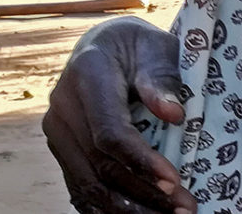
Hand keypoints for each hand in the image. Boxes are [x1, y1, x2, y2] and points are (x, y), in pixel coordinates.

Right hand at [42, 16, 197, 213]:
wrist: (105, 44)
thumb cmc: (140, 45)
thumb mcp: (158, 49)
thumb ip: (163, 78)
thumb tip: (173, 114)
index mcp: (87, 75)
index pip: (110, 132)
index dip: (141, 161)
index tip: (175, 181)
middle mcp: (62, 107)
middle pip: (99, 165)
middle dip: (143, 193)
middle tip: (183, 210)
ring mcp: (57, 131)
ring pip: (88, 183)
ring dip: (128, 208)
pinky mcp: (61, 147)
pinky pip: (80, 185)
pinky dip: (106, 207)